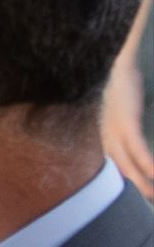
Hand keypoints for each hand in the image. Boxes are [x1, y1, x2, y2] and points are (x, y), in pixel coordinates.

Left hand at [104, 57, 153, 195]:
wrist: (123, 60)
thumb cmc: (125, 80)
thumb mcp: (123, 104)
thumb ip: (129, 121)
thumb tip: (135, 130)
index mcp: (106, 124)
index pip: (112, 153)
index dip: (123, 171)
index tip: (135, 184)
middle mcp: (107, 127)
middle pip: (117, 161)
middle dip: (133, 181)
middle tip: (148, 196)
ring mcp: (115, 124)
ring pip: (125, 159)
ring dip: (140, 179)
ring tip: (152, 193)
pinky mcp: (127, 119)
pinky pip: (137, 147)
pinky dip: (146, 162)